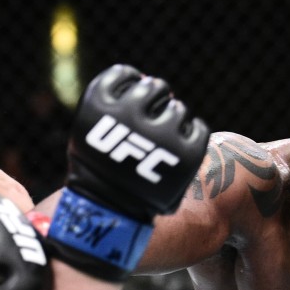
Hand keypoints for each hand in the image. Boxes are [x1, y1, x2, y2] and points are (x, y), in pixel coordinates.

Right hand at [46, 64, 208, 281]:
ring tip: (161, 148)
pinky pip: (199, 129)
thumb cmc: (99, 173)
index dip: (129, 88)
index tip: (128, 110)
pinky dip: (192, 138)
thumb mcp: (91, 133)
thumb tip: (146, 80)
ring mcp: (161, 133)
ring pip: (178, 109)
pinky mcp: (188, 152)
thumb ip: (113, 106)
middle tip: (148, 130)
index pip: (124, 74)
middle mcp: (130, 113)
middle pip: (155, 87)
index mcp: (100, 104)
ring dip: (172, 123)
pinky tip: (179, 153)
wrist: (110, 215)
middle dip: (154, 104)